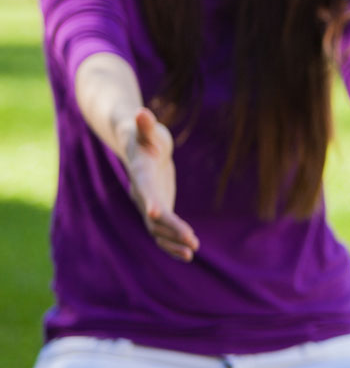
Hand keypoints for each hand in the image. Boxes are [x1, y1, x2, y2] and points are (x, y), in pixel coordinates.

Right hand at [122, 107, 198, 261]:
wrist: (139, 150)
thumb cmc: (145, 137)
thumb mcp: (147, 130)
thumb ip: (145, 125)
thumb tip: (141, 113)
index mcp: (140, 174)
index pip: (144, 190)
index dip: (151, 201)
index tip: (156, 213)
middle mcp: (141, 194)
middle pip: (153, 216)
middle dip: (172, 229)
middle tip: (192, 241)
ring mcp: (148, 206)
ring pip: (157, 231)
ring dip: (173, 243)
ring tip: (192, 252)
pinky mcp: (156, 212)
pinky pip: (162, 234)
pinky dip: (172, 245)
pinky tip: (188, 254)